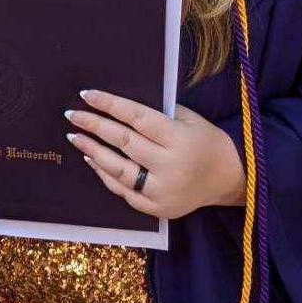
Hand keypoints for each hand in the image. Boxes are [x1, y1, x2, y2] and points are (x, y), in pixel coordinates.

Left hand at [64, 89, 245, 221]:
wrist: (228, 178)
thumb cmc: (205, 141)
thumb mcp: (188, 119)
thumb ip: (157, 114)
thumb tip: (115, 105)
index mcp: (179, 139)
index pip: (137, 118)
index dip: (110, 105)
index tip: (87, 94)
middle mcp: (170, 167)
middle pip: (123, 142)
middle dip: (94, 126)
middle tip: (72, 115)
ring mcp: (162, 191)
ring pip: (118, 170)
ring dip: (93, 151)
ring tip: (76, 137)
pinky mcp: (157, 208)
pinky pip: (124, 191)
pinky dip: (105, 174)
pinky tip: (92, 159)